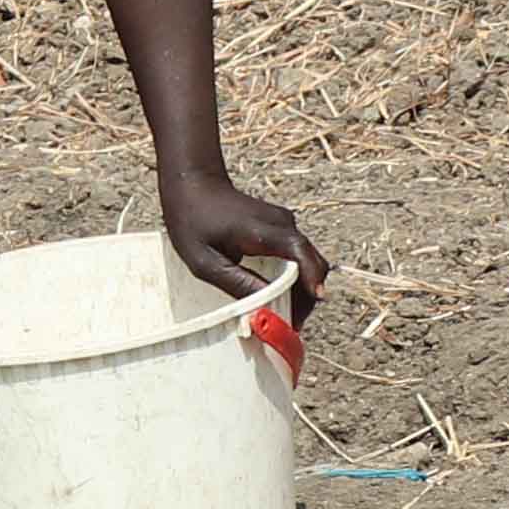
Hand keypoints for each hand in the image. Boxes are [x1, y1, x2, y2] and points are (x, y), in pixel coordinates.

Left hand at [158, 167, 322, 314]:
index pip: (301, 254)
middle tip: (291, 326)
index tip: (315, 303)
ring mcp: (285, 224)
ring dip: (303, 289)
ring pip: (309, 261)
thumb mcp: (205, 262)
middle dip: (308, 296)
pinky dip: (296, 278)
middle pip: (313, 263)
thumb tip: (264, 308)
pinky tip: (279, 295)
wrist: (194, 182)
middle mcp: (283, 224)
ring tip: (285, 315)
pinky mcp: (282, 228)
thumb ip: (237, 283)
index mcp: (264, 231)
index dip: (312, 280)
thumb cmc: (193, 220)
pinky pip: (299, 256)